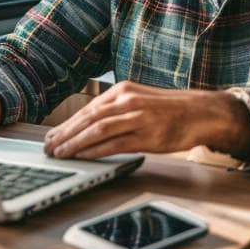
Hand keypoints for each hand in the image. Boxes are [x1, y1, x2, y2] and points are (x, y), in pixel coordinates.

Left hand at [42, 81, 249, 160]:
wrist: (200, 113)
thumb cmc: (168, 110)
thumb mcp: (138, 101)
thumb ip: (115, 110)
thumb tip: (88, 125)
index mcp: (123, 91)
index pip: (88, 110)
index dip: (67, 124)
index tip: (52, 136)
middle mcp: (128, 101)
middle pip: (88, 119)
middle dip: (65, 134)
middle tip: (49, 147)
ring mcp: (138, 117)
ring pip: (98, 130)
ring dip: (75, 143)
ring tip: (61, 154)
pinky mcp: (148, 135)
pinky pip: (116, 144)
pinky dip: (96, 150)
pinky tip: (83, 157)